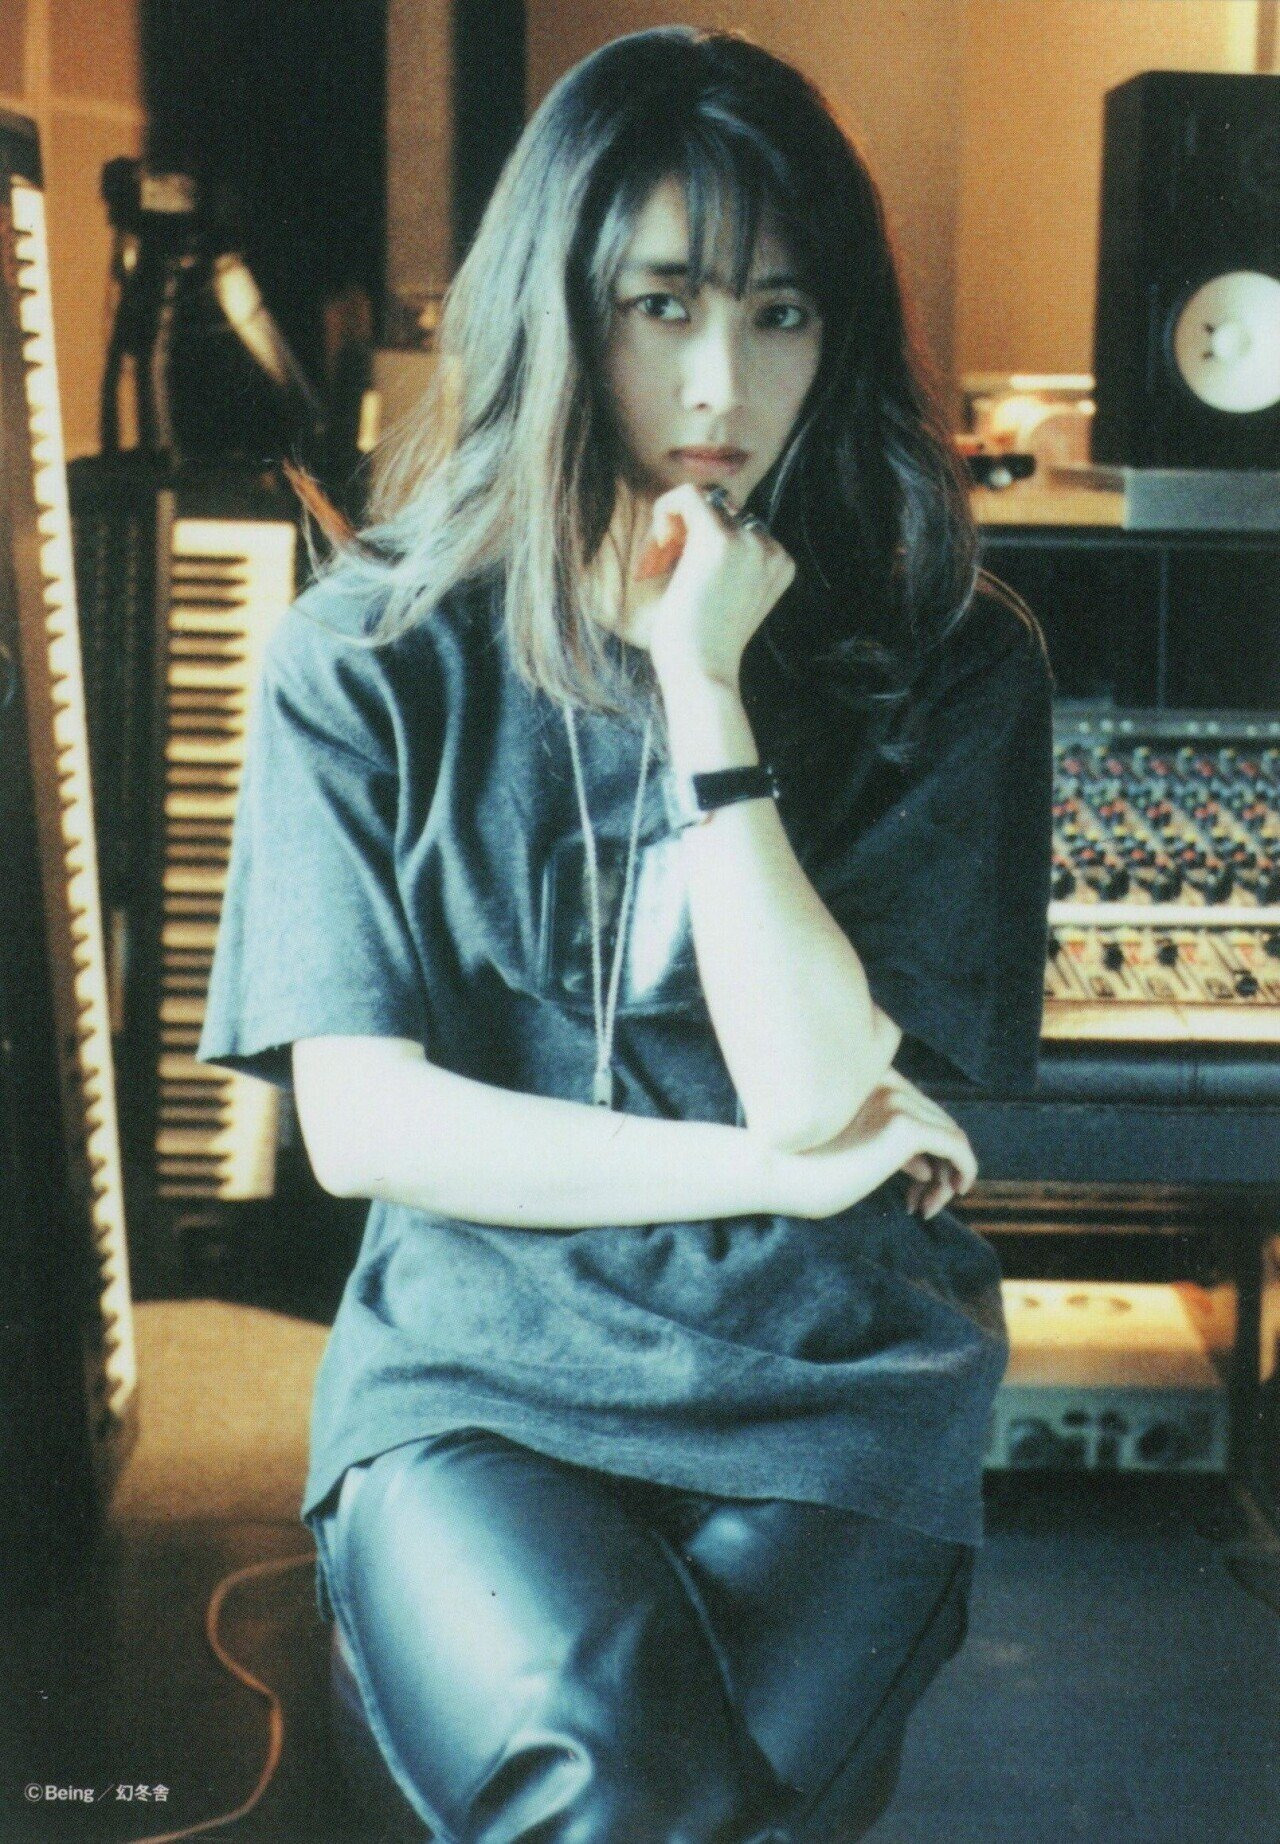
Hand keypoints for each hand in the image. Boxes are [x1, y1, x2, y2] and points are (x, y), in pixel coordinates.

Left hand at [637, 483, 795, 687]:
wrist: (702, 674)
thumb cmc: (701, 647)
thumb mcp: (724, 597)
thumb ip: (726, 562)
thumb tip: (695, 516)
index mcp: (780, 563)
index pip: (739, 524)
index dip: (701, 540)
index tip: (677, 570)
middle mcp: (771, 548)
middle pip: (721, 510)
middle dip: (687, 531)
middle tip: (662, 567)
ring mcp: (749, 542)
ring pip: (704, 500)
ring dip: (674, 527)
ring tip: (658, 564)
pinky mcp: (720, 539)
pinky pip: (687, 495)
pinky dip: (664, 511)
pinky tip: (658, 548)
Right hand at [771, 1069, 977, 1221]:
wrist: (775, 1173)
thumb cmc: (804, 1169)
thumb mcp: (853, 1152)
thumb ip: (890, 1151)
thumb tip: (930, 1171)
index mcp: (871, 1082)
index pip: (920, 1111)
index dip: (929, 1151)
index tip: (919, 1187)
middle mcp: (887, 1084)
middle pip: (938, 1123)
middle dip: (942, 1166)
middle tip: (925, 1205)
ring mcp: (895, 1103)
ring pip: (951, 1136)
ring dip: (950, 1175)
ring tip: (928, 1208)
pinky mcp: (904, 1127)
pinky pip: (956, 1146)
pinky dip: (966, 1168)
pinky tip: (959, 1190)